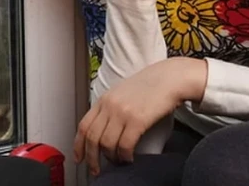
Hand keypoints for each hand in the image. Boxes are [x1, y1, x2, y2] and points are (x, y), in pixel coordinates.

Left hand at [74, 58, 207, 175]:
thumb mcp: (122, 94)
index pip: (84, 126)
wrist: (169, 78)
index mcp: (104, 99)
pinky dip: (125, 156)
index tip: (79, 158)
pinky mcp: (137, 120)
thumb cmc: (150, 86)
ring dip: (112, 158)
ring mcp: (122, 112)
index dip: (79, 145)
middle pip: (92, 137)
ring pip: (107, 144)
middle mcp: (110, 105)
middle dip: (92, 158)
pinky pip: (124, 145)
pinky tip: (129, 158)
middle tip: (96, 170)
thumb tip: (104, 131)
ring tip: (119, 161)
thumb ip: (111, 109)